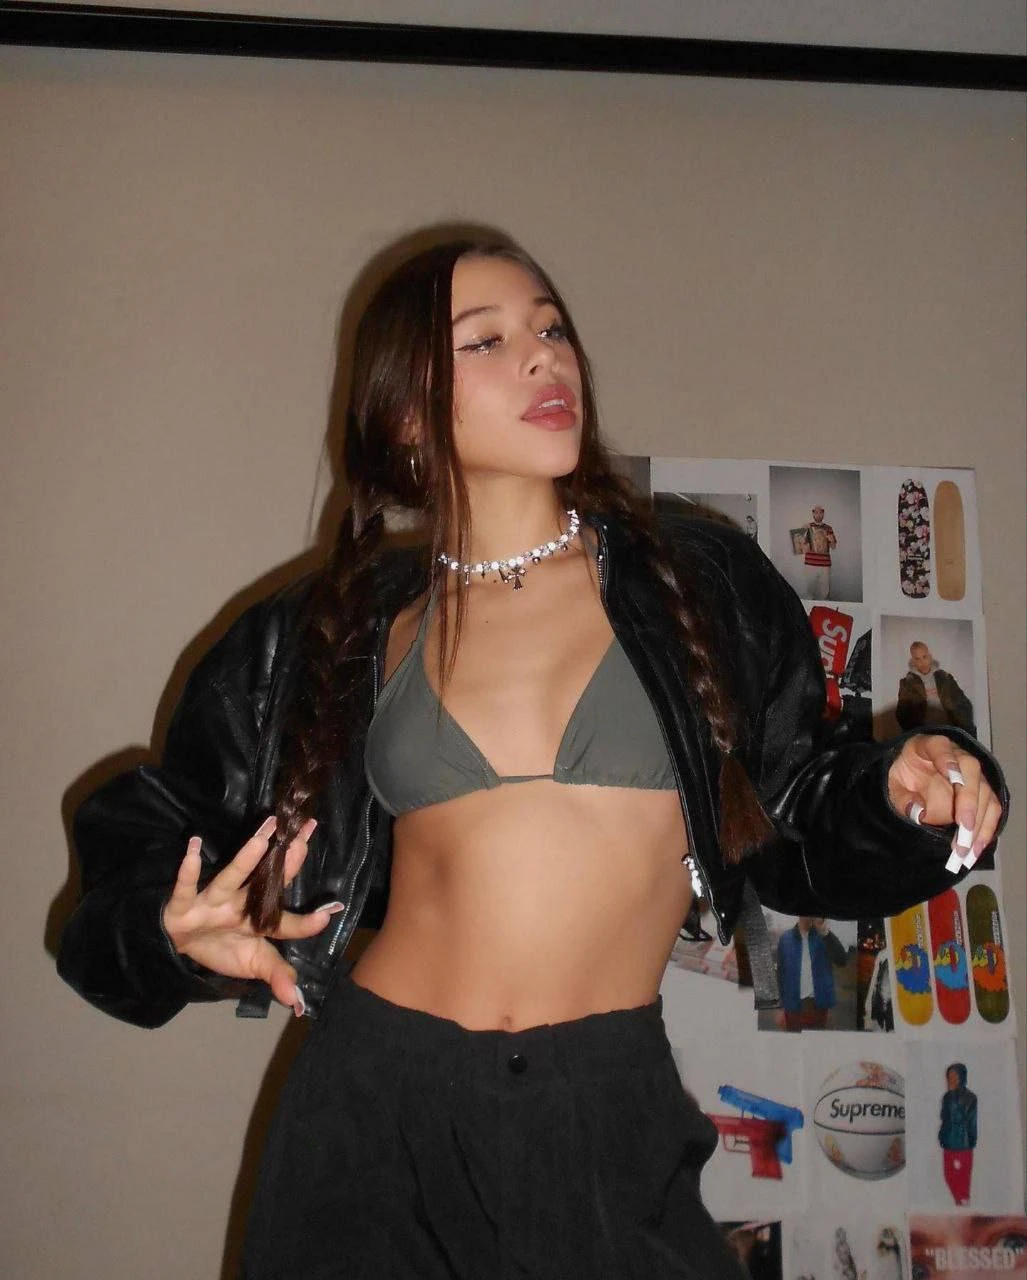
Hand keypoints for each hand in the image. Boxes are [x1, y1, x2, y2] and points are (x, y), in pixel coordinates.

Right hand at [162, 817, 339, 1014]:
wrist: (179, 945)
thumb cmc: (222, 948)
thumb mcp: (251, 965)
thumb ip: (276, 976)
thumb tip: (297, 1003)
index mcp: (259, 922)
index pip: (286, 921)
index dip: (305, 922)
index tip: (328, 914)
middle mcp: (240, 905)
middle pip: (266, 884)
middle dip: (286, 862)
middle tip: (304, 836)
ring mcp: (214, 901)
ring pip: (231, 878)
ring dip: (245, 859)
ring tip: (262, 838)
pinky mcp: (185, 903)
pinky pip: (186, 887)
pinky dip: (187, 870)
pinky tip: (192, 846)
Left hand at [887, 735, 1002, 869]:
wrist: (910, 777)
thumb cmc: (901, 778)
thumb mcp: (891, 786)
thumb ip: (901, 797)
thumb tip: (918, 812)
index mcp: (928, 746)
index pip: (940, 746)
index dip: (947, 758)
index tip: (950, 773)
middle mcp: (956, 755)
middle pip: (970, 770)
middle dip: (968, 800)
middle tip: (963, 828)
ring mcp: (971, 773)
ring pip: (985, 792)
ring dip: (979, 821)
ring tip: (967, 848)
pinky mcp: (981, 791)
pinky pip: (991, 808)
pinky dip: (985, 829)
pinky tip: (976, 847)